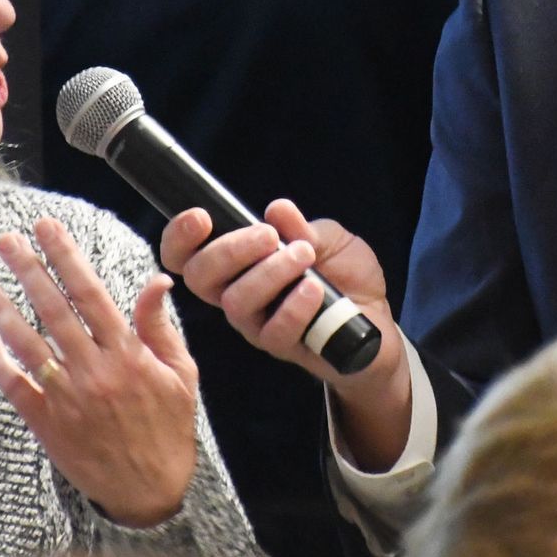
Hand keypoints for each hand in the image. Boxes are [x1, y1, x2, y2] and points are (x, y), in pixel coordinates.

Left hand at [0, 217, 197, 526]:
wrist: (151, 493)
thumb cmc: (169, 428)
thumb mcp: (181, 374)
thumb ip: (160, 326)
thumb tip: (157, 280)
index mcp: (128, 355)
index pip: (91, 293)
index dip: (67, 257)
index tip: (48, 227)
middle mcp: (94, 372)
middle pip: (53, 311)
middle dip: (29, 270)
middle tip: (7, 240)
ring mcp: (67, 399)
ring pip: (28, 345)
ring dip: (1, 311)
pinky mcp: (48, 425)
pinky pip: (15, 387)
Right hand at [159, 199, 411, 469]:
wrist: (376, 322)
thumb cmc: (344, 276)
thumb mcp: (328, 239)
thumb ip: (301, 227)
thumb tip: (277, 209)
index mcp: (237, 264)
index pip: (186, 255)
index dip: (180, 237)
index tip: (201, 217)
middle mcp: (236, 295)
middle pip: (199, 278)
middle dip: (228, 250)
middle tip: (268, 235)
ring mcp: (256, 325)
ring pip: (236, 302)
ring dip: (270, 273)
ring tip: (304, 255)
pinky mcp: (282, 347)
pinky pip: (274, 330)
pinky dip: (294, 305)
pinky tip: (314, 287)